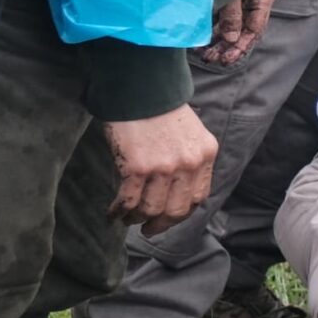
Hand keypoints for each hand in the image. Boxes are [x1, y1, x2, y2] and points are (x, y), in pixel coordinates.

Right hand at [103, 106, 218, 234]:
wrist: (140, 88)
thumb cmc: (159, 108)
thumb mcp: (189, 132)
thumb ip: (188, 157)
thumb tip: (176, 187)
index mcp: (205, 154)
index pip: (199, 196)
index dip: (183, 212)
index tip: (170, 217)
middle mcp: (189, 163)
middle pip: (178, 209)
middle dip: (161, 224)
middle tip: (149, 229)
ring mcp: (164, 167)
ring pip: (151, 209)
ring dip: (136, 219)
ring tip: (127, 219)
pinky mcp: (138, 168)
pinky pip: (129, 201)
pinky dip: (119, 211)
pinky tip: (112, 213)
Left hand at [200, 0, 280, 66]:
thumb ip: (231, 15)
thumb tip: (231, 40)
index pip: (255, 28)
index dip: (241, 45)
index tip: (227, 59)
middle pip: (246, 28)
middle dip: (229, 45)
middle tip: (212, 59)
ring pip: (235, 22)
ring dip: (220, 38)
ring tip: (205, 53)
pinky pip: (226, 14)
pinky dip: (216, 25)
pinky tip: (204, 37)